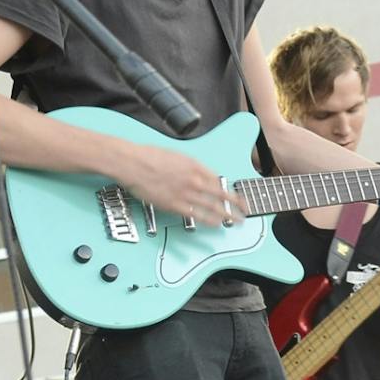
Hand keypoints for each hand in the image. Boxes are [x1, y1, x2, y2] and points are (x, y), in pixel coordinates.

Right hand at [118, 145, 247, 225]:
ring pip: (212, 207)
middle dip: (236, 205)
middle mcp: (194, 180)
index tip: (237, 196)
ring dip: (226, 215)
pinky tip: (216, 224)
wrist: (133, 163)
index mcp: (195, 166)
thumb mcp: (176, 155)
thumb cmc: (149, 156)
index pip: (219, 181)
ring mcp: (186, 193)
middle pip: (221, 195)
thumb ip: (190, 166)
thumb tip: (197, 173)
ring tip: (235, 221)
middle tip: (245, 211)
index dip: (230, 191)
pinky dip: (208, 220)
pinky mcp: (174, 205)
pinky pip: (196, 215)